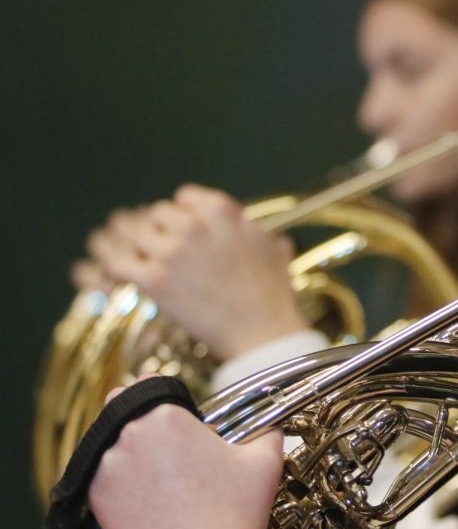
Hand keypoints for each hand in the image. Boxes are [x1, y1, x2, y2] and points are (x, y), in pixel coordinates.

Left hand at [89, 184, 306, 358]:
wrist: (262, 331)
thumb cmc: (272, 292)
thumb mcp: (273, 248)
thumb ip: (254, 230)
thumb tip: (254, 227)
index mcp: (222, 211)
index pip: (185, 197)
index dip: (183, 213)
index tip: (184, 228)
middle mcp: (193, 225)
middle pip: (157, 215)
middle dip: (159, 230)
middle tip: (162, 249)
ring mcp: (171, 252)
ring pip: (136, 235)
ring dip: (136, 247)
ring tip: (140, 260)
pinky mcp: (154, 281)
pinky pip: (119, 264)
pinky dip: (114, 266)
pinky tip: (116, 272)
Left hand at [89, 385, 281, 528]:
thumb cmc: (236, 512)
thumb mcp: (266, 459)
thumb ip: (267, 428)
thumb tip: (270, 421)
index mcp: (168, 416)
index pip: (148, 384)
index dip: (161, 396)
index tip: (173, 415)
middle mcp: (130, 434)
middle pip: (121, 409)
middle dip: (141, 422)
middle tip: (167, 447)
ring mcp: (107, 467)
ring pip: (108, 444)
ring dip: (127, 451)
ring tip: (157, 476)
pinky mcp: (95, 497)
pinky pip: (99, 476)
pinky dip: (116, 480)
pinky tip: (143, 495)